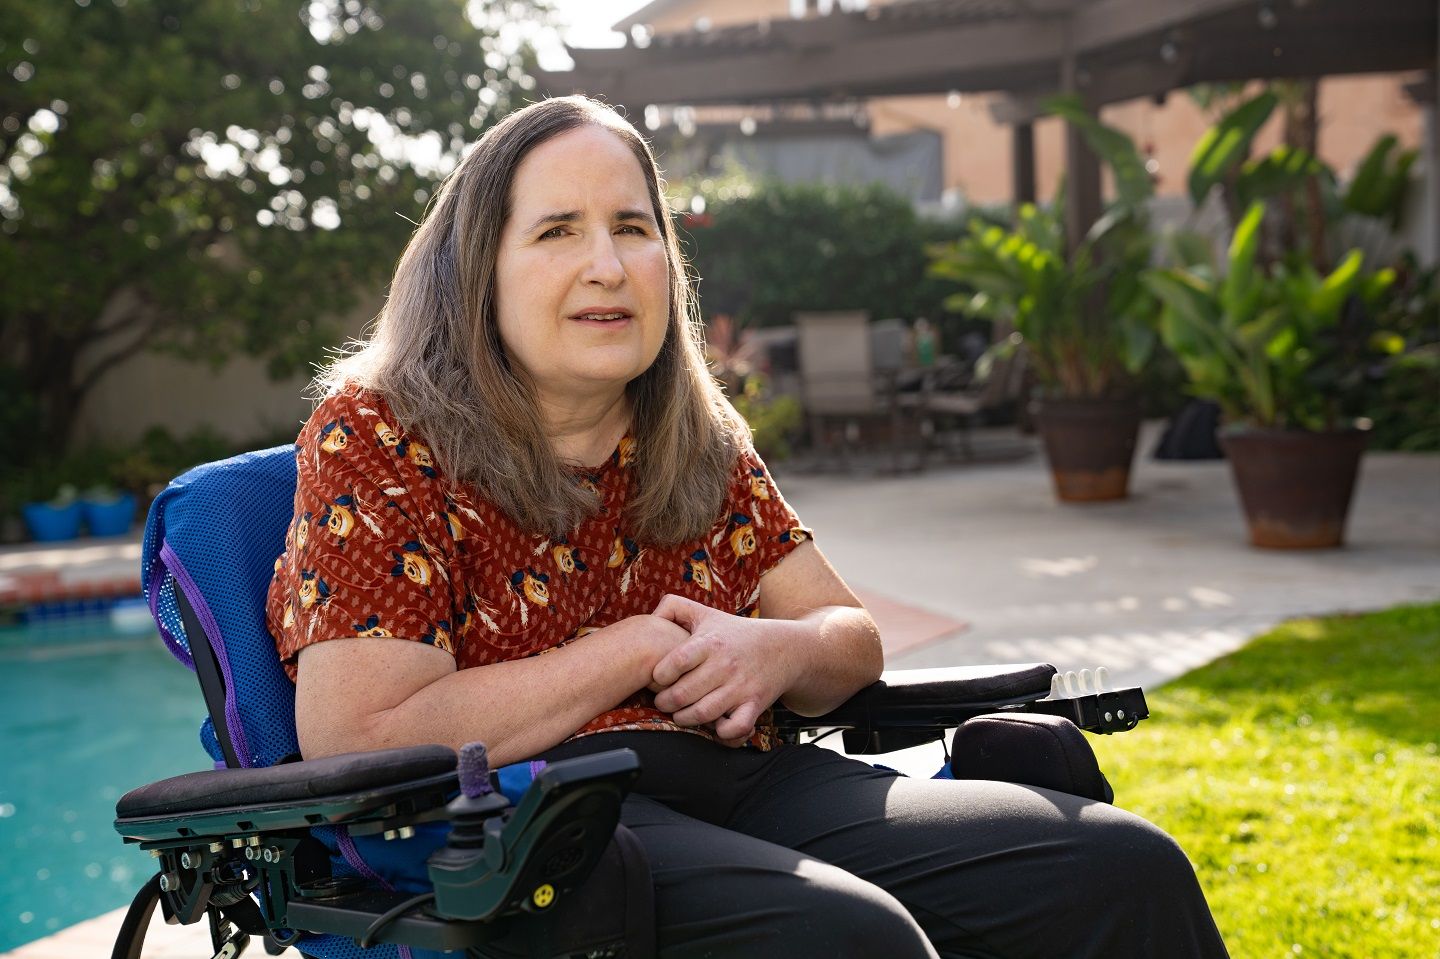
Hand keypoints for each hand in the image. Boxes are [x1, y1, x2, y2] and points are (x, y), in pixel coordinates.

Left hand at [649, 594, 797, 744]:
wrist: (782, 648)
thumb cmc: (734, 633)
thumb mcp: (705, 613)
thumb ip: (673, 607)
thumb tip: (651, 617)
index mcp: (710, 642)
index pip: (676, 662)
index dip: (659, 675)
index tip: (658, 678)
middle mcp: (725, 665)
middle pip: (683, 694)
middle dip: (665, 702)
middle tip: (662, 701)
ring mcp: (741, 687)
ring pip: (703, 713)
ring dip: (684, 719)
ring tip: (679, 713)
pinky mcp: (754, 704)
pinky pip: (735, 728)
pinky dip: (721, 733)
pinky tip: (713, 724)